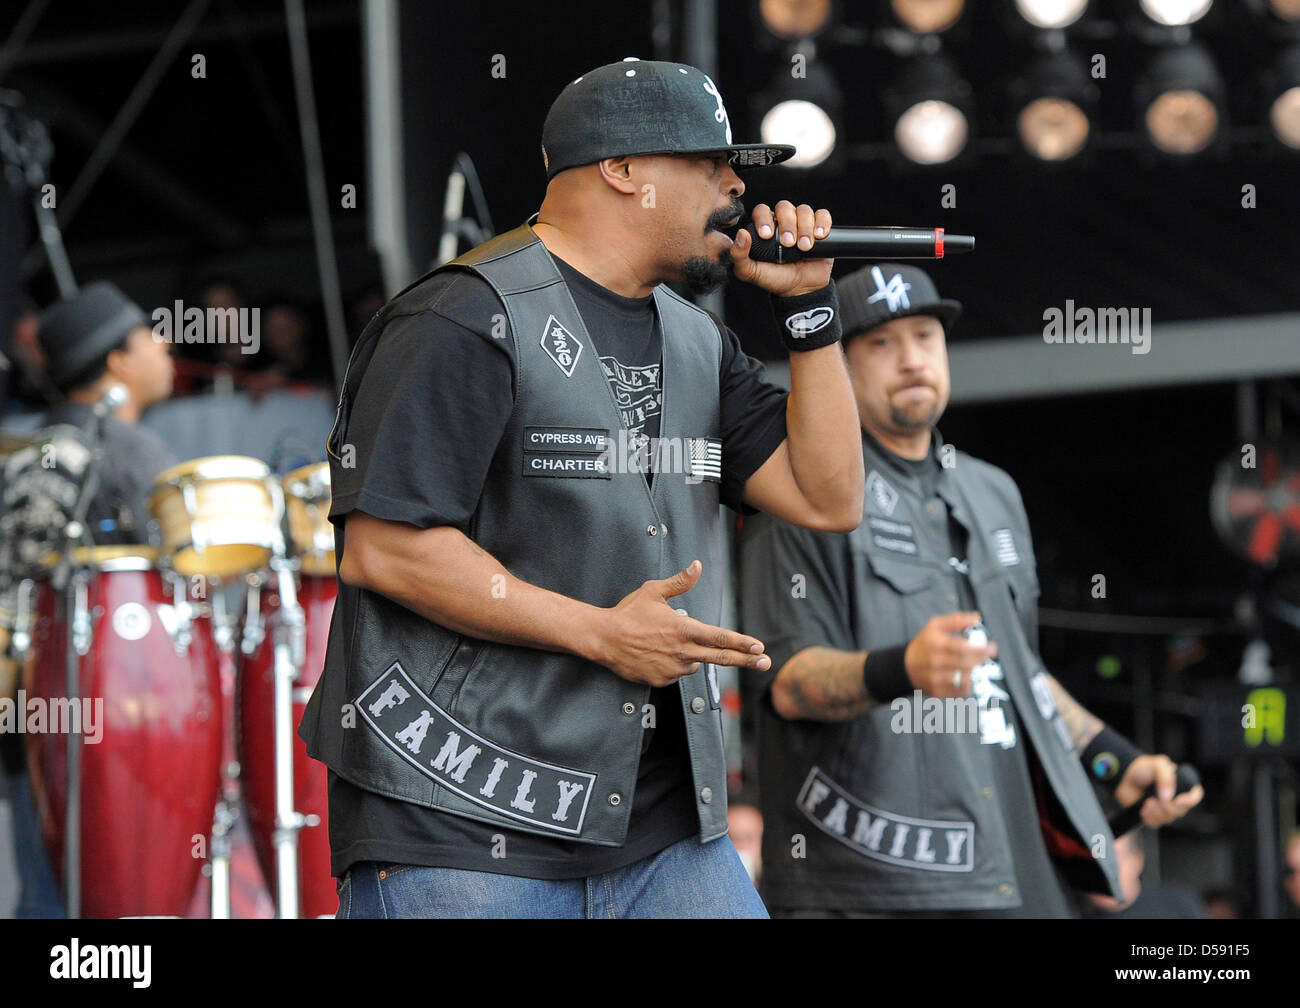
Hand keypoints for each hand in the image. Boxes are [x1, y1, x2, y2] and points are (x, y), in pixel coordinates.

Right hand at [595, 560, 770, 687]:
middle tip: (765, 663)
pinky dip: (674, 664)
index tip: (759, 647)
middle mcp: (681, 651)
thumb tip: (697, 566)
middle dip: (746, 661)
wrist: (603, 639)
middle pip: (720, 658)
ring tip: (665, 642)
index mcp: (683, 629)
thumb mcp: (653, 591)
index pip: (720, 637)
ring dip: (690, 655)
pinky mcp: (661, 680)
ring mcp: (672, 668)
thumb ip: (680, 582)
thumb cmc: (628, 613)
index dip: (742, 643)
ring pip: (693, 663)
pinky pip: (676, 673)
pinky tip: (657, 653)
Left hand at [730, 201, 833, 296]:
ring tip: (804, 247)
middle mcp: (783, 222)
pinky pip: (823, 215)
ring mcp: (802, 223)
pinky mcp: (820, 228)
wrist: (800, 290)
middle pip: (784, 207)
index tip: (767, 235)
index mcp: (765, 227)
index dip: (764, 219)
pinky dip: (822, 223)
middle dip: (787, 224)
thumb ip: (739, 256)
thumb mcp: (751, 272)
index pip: (762, 211)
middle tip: (788, 243)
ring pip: (804, 210)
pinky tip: (819, 236)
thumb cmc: (775, 279)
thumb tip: (741, 234)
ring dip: (805, 227)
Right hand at [903, 611, 995, 698]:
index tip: (992, 647)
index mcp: (935, 644)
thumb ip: (956, 620)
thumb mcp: (936, 625)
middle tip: (989, 656)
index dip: (980, 649)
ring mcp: (935, 679)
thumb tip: (977, 617)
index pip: (963, 648)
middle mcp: (934, 662)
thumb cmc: (924, 643)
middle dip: (982, 660)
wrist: (906, 665)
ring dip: (976, 673)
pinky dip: (968, 685)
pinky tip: (968, 677)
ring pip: (964, 679)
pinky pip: (959, 692)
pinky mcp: (937, 691)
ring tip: (977, 666)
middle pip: (966, 664)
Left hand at [1114, 754, 1204, 828]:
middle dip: (1167, 807)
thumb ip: (1165, 777)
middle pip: (1182, 810)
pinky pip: (1156, 823)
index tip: (1178, 800)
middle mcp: (1175, 797)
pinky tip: (1143, 808)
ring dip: (1156, 812)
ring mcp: (1164, 807)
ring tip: (1147, 801)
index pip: (1195, 795)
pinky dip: (1149, 817)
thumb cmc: (1141, 768)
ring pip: (1169, 818)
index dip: (1190, 800)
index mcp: (1180, 784)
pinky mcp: (1153, 815)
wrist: (1123, 777)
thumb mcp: (1156, 765)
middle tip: (1155, 799)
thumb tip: (1168, 797)